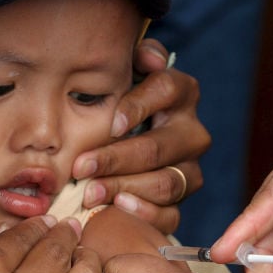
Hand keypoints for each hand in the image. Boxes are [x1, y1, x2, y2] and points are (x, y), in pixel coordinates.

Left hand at [72, 38, 209, 234]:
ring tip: (90, 192)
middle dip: (115, 159)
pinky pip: (170, 214)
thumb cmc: (121, 103)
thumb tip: (149, 58)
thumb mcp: (127, 73)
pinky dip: (144, 213)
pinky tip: (118, 206)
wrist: (129, 141)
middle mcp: (192, 133)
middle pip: (157, 148)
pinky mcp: (181, 201)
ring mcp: (189, 170)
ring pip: (163, 183)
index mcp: (182, 93)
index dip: (138, 106)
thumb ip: (138, 58)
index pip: (165, 91)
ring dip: (123, 187)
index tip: (111, 123)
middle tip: (80, 167)